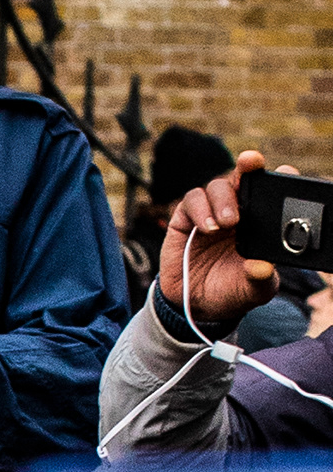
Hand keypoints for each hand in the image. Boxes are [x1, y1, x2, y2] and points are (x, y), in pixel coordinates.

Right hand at [154, 162, 270, 327]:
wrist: (198, 307)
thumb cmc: (232, 292)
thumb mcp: (255, 290)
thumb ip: (261, 278)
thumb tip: (262, 266)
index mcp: (259, 223)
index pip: (269, 192)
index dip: (277, 176)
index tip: (285, 171)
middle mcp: (236, 213)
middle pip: (241, 178)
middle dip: (247, 167)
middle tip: (251, 163)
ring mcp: (210, 214)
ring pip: (216, 186)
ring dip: (223, 199)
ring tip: (228, 223)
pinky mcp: (185, 220)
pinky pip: (191, 201)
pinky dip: (199, 209)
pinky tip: (207, 228)